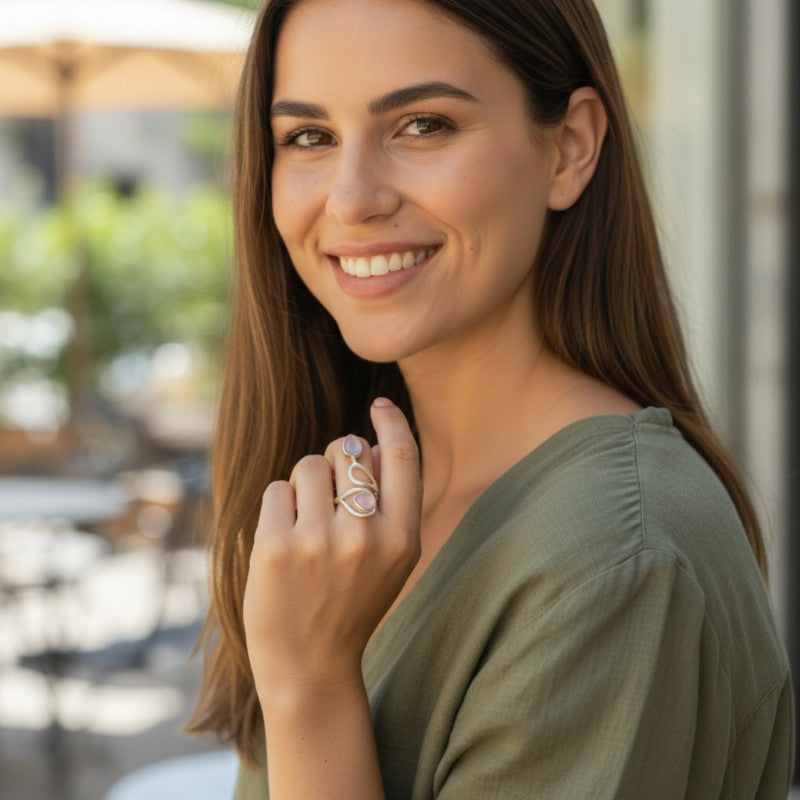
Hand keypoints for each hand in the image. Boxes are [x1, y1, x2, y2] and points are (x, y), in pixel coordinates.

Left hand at [243, 398, 422, 702]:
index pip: (403, 457)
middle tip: (327, 494)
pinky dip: (277, 506)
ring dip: (303, 485)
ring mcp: (320, 542)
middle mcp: (366, 536)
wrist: (310, 666)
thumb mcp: (390, 560)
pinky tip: (282, 539)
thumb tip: (374, 445)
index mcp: (402, 538)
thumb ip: (390, 504)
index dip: (392, 422)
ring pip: (308, 465)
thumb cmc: (350, 604)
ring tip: (304, 523)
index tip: (380, 404)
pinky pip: (276, 490)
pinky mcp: (277, 548)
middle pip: (347, 450)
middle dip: (334, 458)